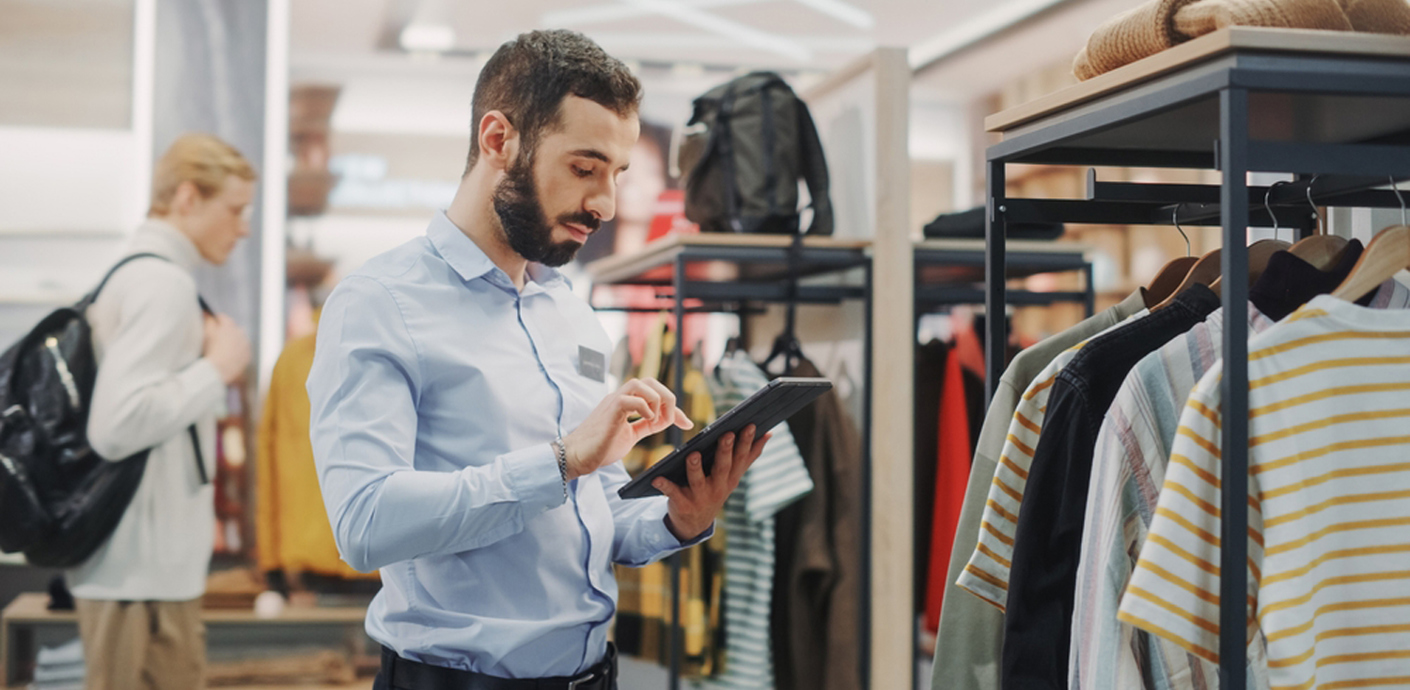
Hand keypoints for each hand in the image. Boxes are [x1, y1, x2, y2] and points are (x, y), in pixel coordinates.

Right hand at [203, 313, 250, 384]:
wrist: (218, 369)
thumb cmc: (210, 350)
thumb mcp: (206, 333)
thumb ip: (207, 320)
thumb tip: (206, 312)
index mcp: (229, 325)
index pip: (223, 318)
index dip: (216, 320)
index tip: (211, 324)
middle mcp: (240, 333)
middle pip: (233, 328)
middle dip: (226, 331)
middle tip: (217, 338)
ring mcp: (245, 344)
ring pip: (239, 339)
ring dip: (233, 340)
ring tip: (223, 348)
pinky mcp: (247, 355)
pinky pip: (243, 350)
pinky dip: (238, 351)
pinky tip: (229, 355)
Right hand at [562, 378, 693, 479]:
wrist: (577, 456)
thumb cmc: (600, 447)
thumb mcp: (630, 436)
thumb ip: (646, 426)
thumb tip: (666, 422)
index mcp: (626, 402)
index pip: (654, 393)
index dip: (673, 407)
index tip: (685, 423)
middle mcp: (620, 397)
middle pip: (650, 381)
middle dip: (668, 398)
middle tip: (670, 421)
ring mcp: (614, 401)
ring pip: (642, 384)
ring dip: (657, 402)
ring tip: (656, 422)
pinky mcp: (610, 410)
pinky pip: (631, 399)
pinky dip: (645, 409)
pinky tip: (647, 422)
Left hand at [654, 424, 770, 541]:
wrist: (694, 523)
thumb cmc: (714, 489)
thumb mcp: (733, 476)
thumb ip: (749, 456)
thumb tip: (768, 434)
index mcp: (731, 478)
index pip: (741, 458)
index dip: (746, 442)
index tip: (750, 425)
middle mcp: (718, 487)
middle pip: (722, 467)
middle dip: (725, 451)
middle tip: (727, 434)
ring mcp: (700, 497)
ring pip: (697, 480)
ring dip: (695, 467)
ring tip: (692, 454)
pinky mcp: (682, 503)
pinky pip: (672, 493)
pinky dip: (664, 486)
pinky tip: (656, 478)